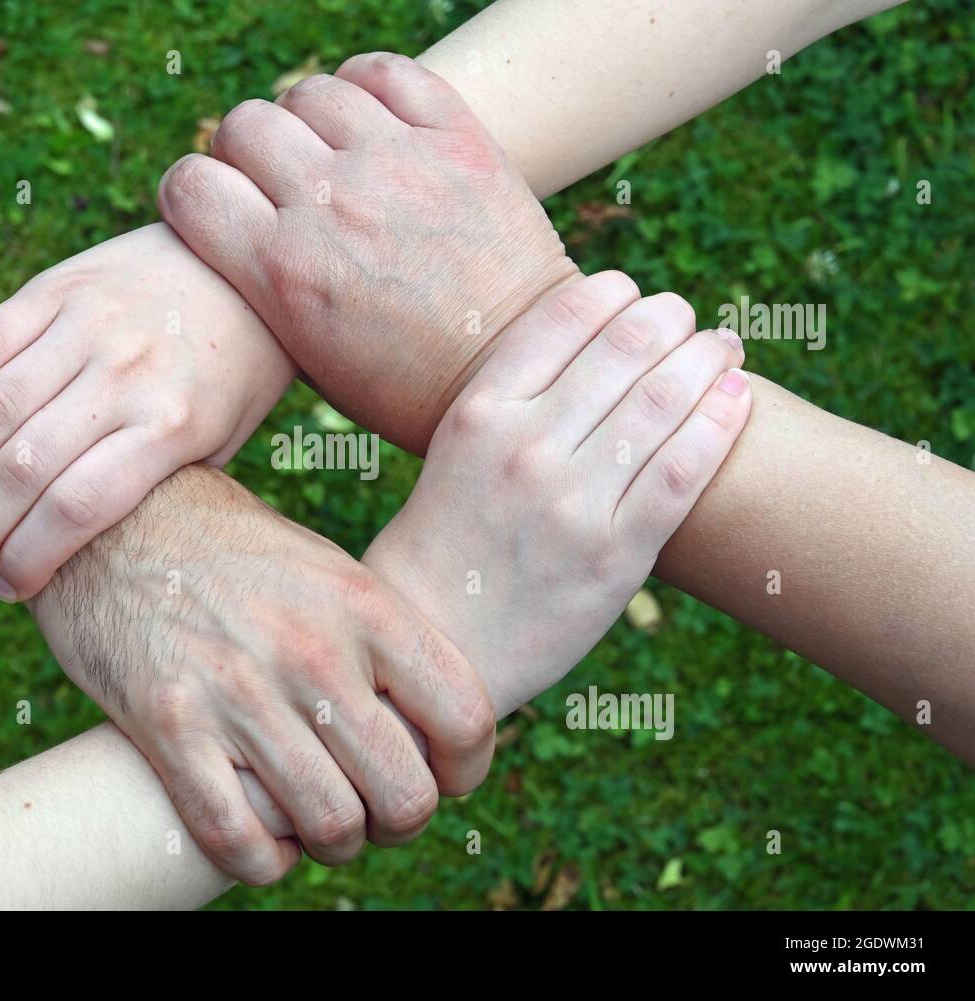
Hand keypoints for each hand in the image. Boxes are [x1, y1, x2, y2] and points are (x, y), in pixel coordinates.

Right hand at [0, 223, 293, 601]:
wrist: (246, 270)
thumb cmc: (232, 377)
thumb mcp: (219, 444)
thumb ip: (154, 486)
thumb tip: (74, 550)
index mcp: (174, 425)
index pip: (78, 508)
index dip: (29, 557)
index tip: (9, 589)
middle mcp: (128, 374)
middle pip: (23, 467)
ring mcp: (90, 324)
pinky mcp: (59, 286)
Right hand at [29, 463, 495, 882]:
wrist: (113, 516)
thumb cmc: (231, 549)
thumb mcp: (325, 568)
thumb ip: (381, 640)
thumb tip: (431, 721)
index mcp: (364, 604)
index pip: (464, 718)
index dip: (466, 769)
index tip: (445, 776)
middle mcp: (311, 650)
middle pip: (405, 793)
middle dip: (398, 819)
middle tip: (374, 806)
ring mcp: (239, 691)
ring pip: (331, 827)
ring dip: (333, 842)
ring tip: (318, 821)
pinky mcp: (169, 726)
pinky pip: (238, 839)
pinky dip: (262, 860)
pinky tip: (263, 839)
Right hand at [157, 51, 578, 452]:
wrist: (520, 373)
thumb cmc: (407, 387)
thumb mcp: (311, 357)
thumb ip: (263, 281)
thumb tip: (236, 221)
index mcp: (283, 272)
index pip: (189, 185)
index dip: (193, 194)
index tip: (218, 209)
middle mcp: (331, 205)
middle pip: (243, 126)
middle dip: (246, 154)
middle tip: (276, 184)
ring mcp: (396, 163)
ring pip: (309, 92)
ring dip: (307, 121)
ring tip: (329, 155)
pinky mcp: (456, 138)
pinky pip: (384, 71)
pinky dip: (365, 86)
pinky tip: (372, 122)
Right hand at [365, 272, 752, 711]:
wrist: (435, 643)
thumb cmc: (446, 539)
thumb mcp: (453, 451)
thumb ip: (511, 398)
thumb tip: (591, 340)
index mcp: (479, 414)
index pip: (566, 318)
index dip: (616, 293)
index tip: (635, 294)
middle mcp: (525, 448)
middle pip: (626, 350)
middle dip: (671, 319)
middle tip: (688, 318)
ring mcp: (572, 503)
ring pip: (664, 403)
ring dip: (708, 359)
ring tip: (724, 348)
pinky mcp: (615, 556)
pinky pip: (682, 472)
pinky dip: (720, 424)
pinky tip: (737, 400)